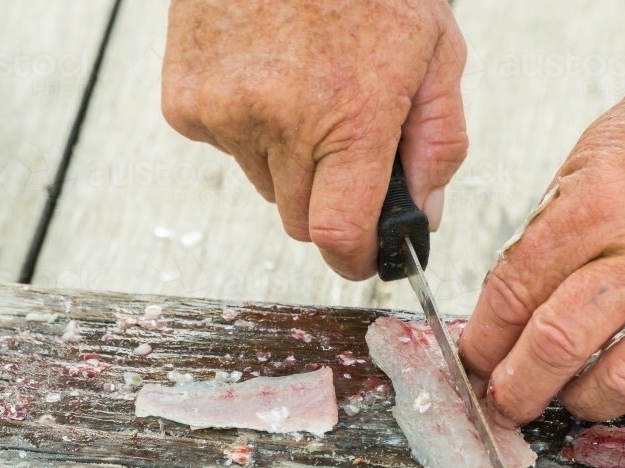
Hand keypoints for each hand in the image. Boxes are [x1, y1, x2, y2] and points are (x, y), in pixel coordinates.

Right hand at [161, 0, 468, 278]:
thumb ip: (437, 143)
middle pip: (300, 222)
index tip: (363, 259)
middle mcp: (280, 120)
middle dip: (328, 200)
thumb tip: (423, 214)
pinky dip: (248, 129)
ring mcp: (225, 112)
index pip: (337, 235)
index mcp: (349, 113)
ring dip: (288, 160)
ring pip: (265, 186)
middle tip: (343, 141)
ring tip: (304, 90)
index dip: (354, 260)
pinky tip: (266, 76)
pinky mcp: (186, 101)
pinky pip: (226, 149)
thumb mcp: (435, 51)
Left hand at [459, 49, 624, 423]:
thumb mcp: (589, 160)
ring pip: (623, 384)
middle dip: (518, 389)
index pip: (515, 293)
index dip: (484, 340)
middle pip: (558, 348)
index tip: (476, 360)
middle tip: (508, 402)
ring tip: (573, 392)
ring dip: (583, 400)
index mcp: (599, 202)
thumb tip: (507, 315)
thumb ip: (549, 237)